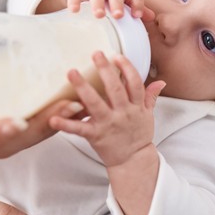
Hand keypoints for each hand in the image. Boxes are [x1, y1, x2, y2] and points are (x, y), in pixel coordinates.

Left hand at [50, 52, 164, 166]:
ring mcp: (108, 124)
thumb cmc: (138, 135)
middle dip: (105, 70)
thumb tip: (160, 82)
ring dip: (83, 88)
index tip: (117, 56)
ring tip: (72, 73)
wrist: (133, 160)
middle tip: (95, 54)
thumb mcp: (147, 115)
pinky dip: (66, 124)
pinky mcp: (95, 135)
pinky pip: (79, 129)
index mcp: (135, 106)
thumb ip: (150, 97)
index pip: (134, 83)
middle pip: (115, 89)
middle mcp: (122, 113)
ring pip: (95, 104)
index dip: (127, 68)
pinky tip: (54, 117)